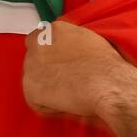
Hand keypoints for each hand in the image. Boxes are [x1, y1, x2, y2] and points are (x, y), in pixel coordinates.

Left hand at [21, 20, 136, 120]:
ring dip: (49, 89)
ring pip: (34, 81)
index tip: (58, 66)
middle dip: (47, 72)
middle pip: (33, 61)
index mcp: (52, 30)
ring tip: (71, 92)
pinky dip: (50, 107)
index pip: (37, 40)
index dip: (48, 56)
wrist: (107, 83)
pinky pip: (36, 102)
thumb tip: (67, 49)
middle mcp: (37, 44)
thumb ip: (69, 41)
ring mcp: (31, 66)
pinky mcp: (30, 88)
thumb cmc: (106, 65)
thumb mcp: (88, 39)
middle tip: (67, 82)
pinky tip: (67, 102)